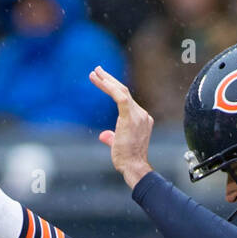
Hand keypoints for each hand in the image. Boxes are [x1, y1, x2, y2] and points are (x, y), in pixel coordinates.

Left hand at [89, 66, 153, 188]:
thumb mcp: (118, 145)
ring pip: (122, 91)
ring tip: (94, 72)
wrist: (134, 167)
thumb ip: (112, 137)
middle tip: (97, 70)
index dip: (114, 90)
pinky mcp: (131, 117)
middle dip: (110, 80)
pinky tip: (99, 80)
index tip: (103, 82)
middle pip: (125, 92)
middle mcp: (142, 115)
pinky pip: (120, 97)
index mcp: (142, 119)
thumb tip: (104, 135)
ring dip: (107, 80)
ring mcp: (139, 115)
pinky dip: (109, 87)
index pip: (127, 100)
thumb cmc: (127, 161)